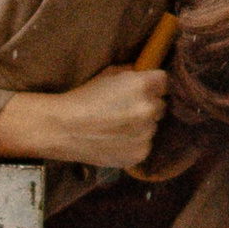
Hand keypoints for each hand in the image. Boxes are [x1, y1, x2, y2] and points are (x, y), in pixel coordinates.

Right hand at [0, 67, 166, 170]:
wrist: (63, 129)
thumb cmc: (82, 97)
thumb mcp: (108, 74)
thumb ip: (132, 74)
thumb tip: (145, 74)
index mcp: (144, 85)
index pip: (165, 82)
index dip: (153, 85)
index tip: (143, 89)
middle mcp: (149, 109)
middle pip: (161, 105)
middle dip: (148, 105)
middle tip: (126, 109)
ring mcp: (146, 134)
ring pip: (153, 127)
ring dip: (141, 126)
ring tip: (117, 126)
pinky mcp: (140, 154)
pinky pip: (144, 145)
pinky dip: (134, 143)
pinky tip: (115, 140)